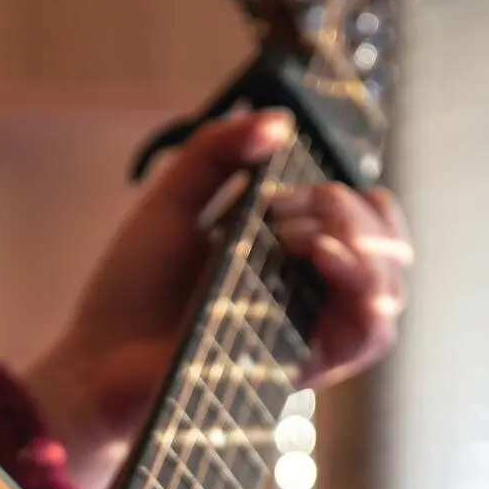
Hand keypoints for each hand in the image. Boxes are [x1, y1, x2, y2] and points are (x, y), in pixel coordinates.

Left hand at [21, 108, 410, 488]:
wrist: (97, 362)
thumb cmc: (130, 293)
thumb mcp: (171, 202)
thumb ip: (216, 150)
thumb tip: (279, 121)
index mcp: (289, 258)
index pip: (367, 222)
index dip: (349, 194)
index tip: (281, 189)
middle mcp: (309, 297)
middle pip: (390, 249)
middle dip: (352, 209)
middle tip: (283, 210)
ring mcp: (309, 334)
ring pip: (390, 291)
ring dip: (360, 242)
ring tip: (299, 234)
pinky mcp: (302, 367)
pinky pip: (371, 336)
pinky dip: (362, 287)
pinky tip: (321, 256)